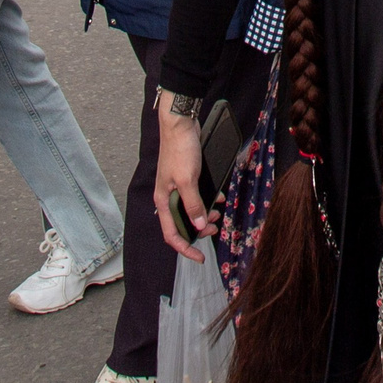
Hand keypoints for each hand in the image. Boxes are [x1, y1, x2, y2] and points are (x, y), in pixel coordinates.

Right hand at [153, 100, 211, 259]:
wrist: (180, 124)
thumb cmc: (180, 150)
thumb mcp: (188, 180)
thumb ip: (193, 204)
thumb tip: (199, 226)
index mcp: (163, 201)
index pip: (171, 234)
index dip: (185, 249)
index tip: (199, 258)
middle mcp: (168, 197)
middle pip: (182, 224)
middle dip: (200, 230)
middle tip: (216, 228)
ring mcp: (176, 187)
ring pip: (190, 210)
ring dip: (205, 215)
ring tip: (218, 212)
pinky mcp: (186, 178)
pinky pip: (196, 196)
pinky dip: (207, 199)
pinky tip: (218, 195)